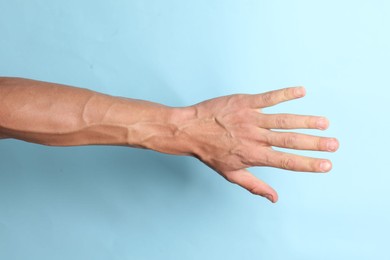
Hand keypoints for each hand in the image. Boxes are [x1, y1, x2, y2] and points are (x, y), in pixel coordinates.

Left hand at [180, 87, 338, 202]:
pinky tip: (301, 91)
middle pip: (290, 141)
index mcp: (253, 156)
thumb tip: (274, 198)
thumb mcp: (230, 174)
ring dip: (305, 121)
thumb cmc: (209, 153)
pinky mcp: (244, 102)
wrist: (189, 130)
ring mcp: (250, 118)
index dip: (308, 164)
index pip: (286, 162)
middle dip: (314, 143)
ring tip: (324, 123)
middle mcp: (255, 138)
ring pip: (283, 119)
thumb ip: (254, 185)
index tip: (326, 165)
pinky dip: (285, 94)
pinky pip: (268, 98)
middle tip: (334, 143)